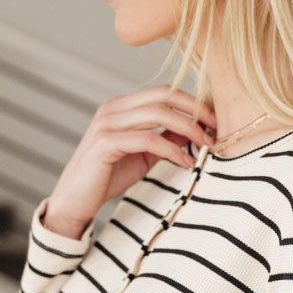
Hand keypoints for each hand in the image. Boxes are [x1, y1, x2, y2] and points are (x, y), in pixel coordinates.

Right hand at [42, 85, 217, 238]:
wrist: (75, 200)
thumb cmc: (107, 177)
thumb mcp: (145, 155)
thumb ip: (166, 139)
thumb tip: (195, 130)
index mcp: (122, 107)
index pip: (163, 92)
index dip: (192, 102)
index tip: (215, 120)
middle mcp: (113, 109)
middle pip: (163, 96)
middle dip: (195, 110)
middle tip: (217, 129)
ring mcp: (107, 124)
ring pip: (157, 114)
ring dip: (188, 129)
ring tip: (206, 146)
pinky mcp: (105, 143)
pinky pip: (147, 139)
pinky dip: (171, 150)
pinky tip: (186, 163)